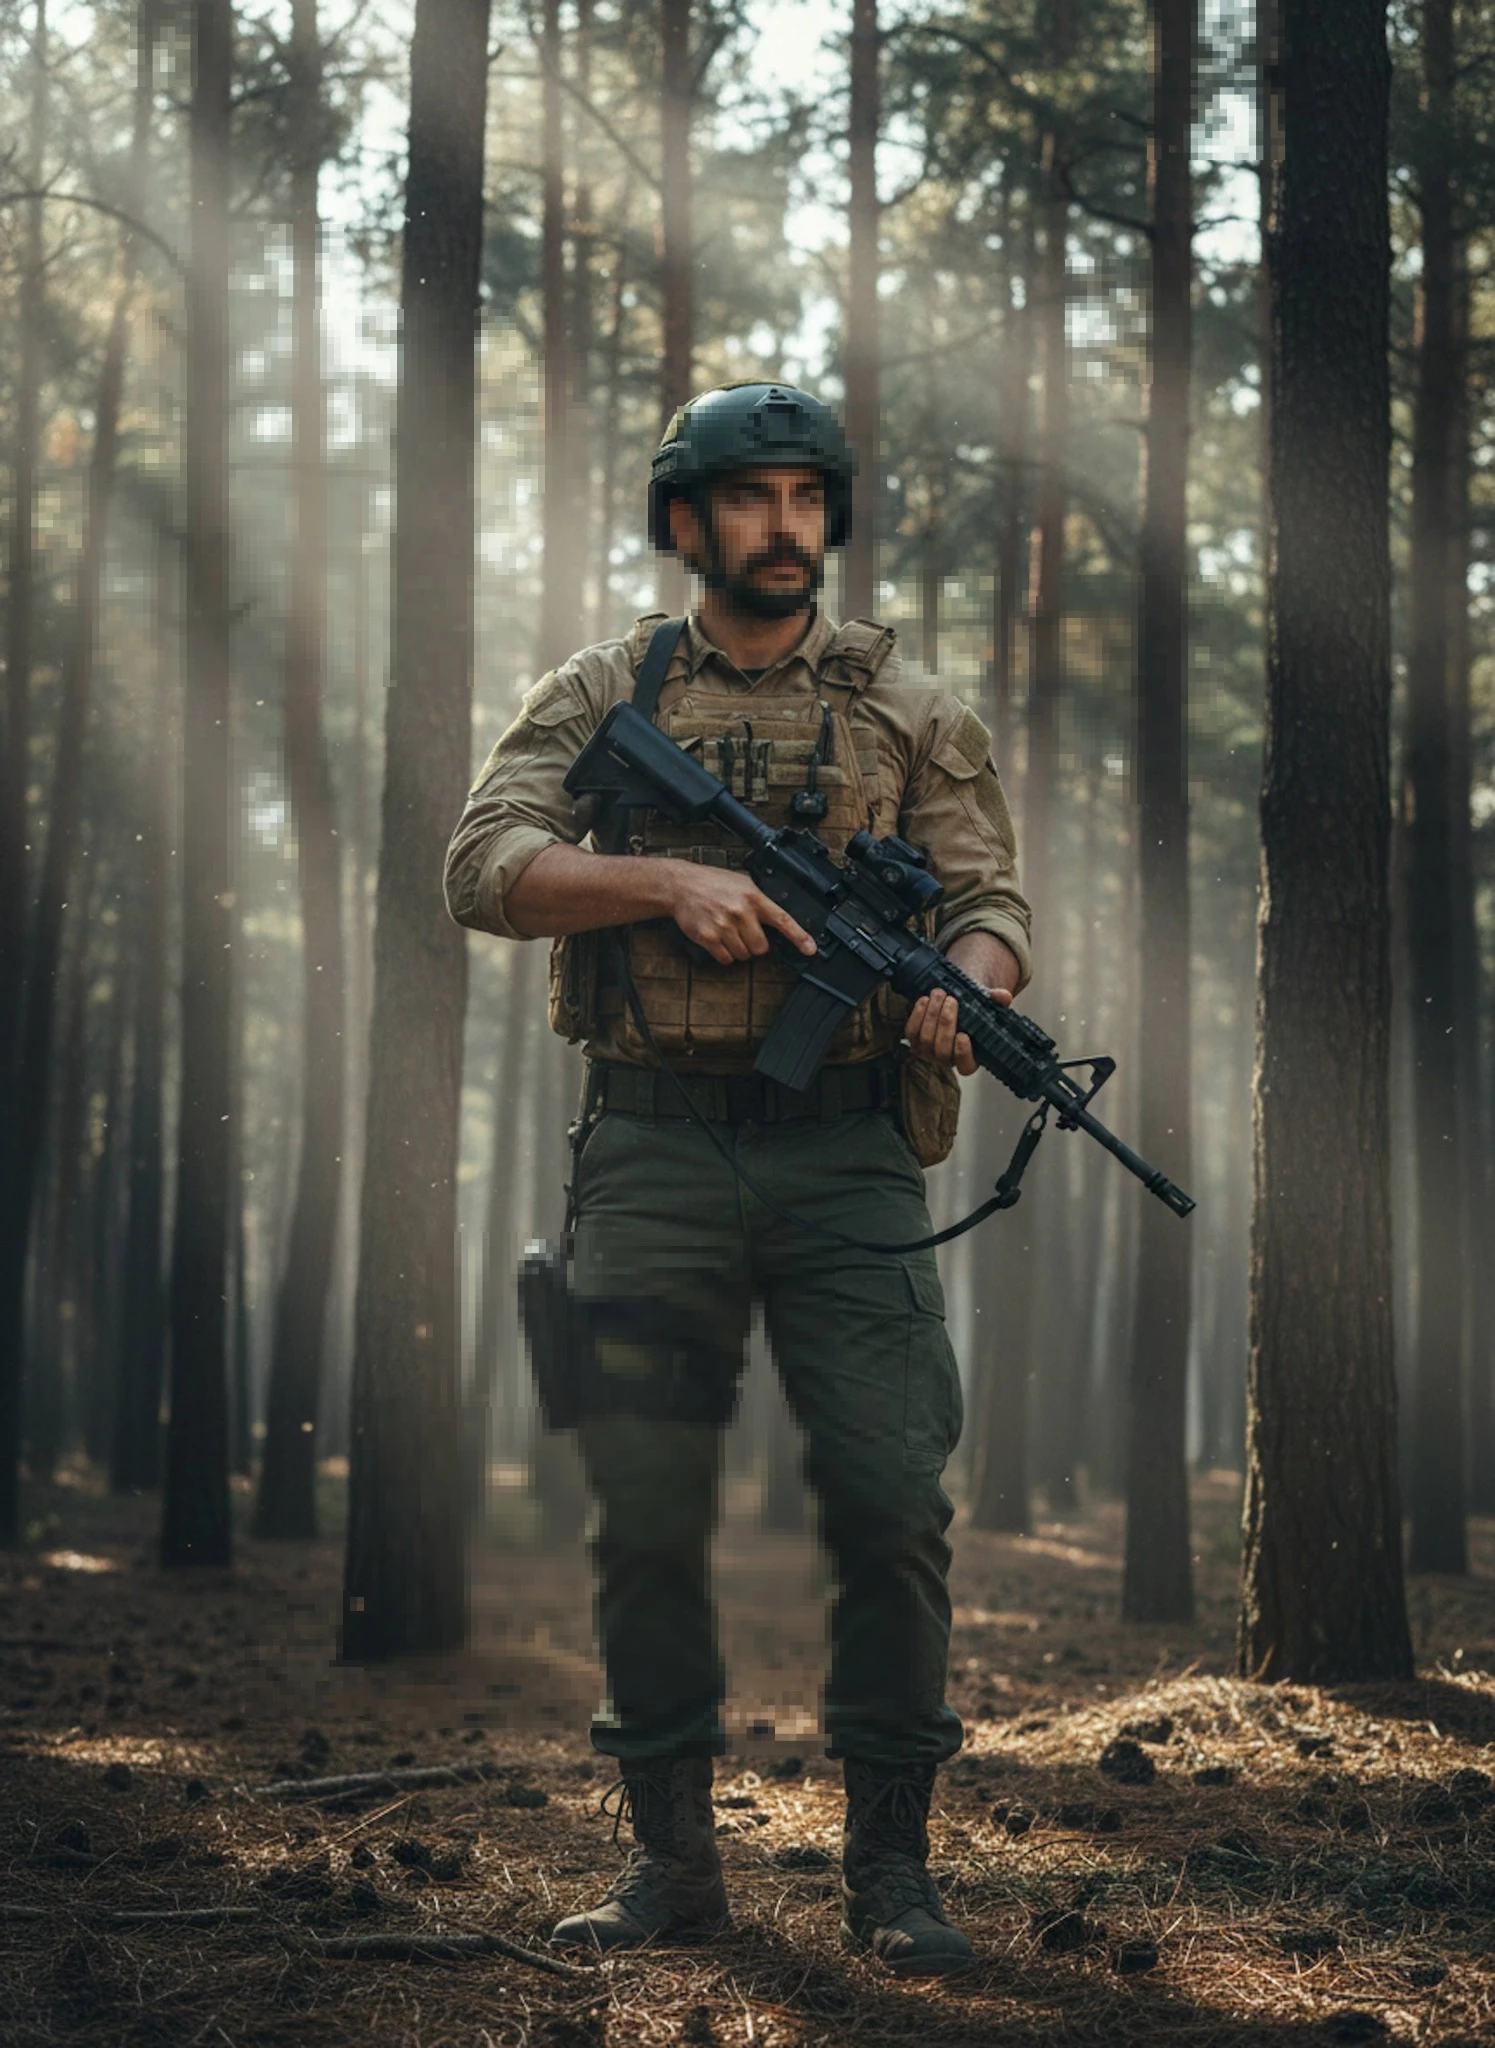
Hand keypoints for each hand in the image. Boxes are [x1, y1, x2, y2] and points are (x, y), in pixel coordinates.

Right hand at [663, 864, 817, 966]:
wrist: (681, 885)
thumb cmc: (713, 883)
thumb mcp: (742, 882)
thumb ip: (760, 900)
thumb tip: (778, 919)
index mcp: (753, 897)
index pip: (782, 919)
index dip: (799, 937)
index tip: (810, 949)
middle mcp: (741, 912)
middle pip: (761, 948)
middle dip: (755, 945)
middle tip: (743, 932)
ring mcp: (724, 926)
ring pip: (743, 956)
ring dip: (738, 949)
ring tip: (727, 931)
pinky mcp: (708, 937)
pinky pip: (726, 959)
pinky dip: (724, 954)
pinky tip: (718, 939)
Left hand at [905, 983, 1011, 1075]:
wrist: (954, 1003)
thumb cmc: (973, 1010)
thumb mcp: (988, 1006)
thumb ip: (997, 1002)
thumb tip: (1004, 996)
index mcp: (969, 1059)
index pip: (965, 1066)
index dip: (963, 1054)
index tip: (963, 1035)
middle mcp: (947, 1059)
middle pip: (942, 1050)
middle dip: (945, 1023)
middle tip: (951, 1000)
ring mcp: (928, 1052)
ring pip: (925, 1040)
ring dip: (931, 1015)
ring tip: (940, 994)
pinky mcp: (914, 1040)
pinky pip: (911, 1032)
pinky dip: (917, 1014)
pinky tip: (925, 1000)